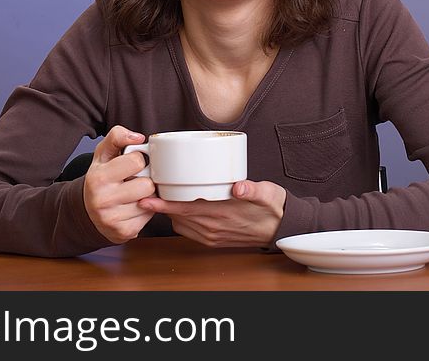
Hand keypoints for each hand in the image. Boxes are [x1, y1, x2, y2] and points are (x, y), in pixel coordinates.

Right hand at [83, 125, 155, 243]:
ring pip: (150, 202)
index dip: (139, 160)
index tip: (133, 164)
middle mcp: (103, 200)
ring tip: (134, 194)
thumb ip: (117, 136)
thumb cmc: (101, 177)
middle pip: (147, 185)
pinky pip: (149, 218)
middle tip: (135, 180)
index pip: (137, 161)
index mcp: (98, 177)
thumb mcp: (103, 153)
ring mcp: (113, 219)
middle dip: (145, 180)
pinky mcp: (124, 233)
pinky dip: (145, 211)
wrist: (88, 211)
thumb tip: (138, 137)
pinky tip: (133, 207)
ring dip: (146, 196)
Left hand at [138, 180, 285, 247]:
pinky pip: (188, 232)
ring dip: (169, 213)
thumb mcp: (267, 193)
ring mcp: (212, 236)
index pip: (184, 209)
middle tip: (148, 190)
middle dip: (161, 206)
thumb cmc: (271, 207)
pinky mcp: (213, 240)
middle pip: (177, 217)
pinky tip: (179, 209)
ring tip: (161, 197)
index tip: (147, 197)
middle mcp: (213, 228)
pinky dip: (179, 221)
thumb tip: (240, 187)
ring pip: (180, 225)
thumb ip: (252, 189)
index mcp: (222, 214)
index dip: (164, 203)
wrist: (280, 229)